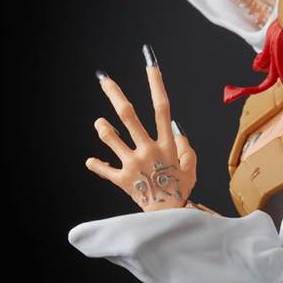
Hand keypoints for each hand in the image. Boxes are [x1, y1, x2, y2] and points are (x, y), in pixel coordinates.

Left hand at [86, 46, 197, 210]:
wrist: (168, 217)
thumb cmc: (181, 191)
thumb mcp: (191, 168)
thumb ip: (186, 147)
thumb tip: (177, 131)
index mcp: (167, 144)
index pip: (162, 108)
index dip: (156, 84)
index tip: (151, 65)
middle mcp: (148, 149)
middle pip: (129, 116)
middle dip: (115, 95)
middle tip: (104, 79)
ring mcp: (133, 164)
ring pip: (111, 138)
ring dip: (103, 127)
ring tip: (99, 123)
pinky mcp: (122, 180)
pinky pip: (104, 170)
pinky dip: (96, 165)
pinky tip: (90, 161)